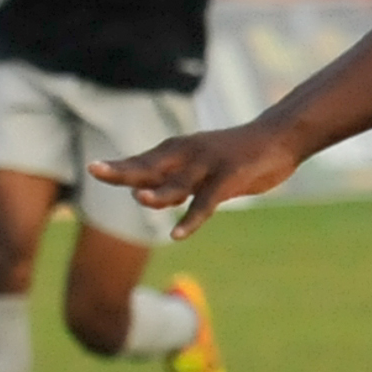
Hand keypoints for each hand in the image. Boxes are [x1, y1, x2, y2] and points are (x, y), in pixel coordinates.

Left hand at [86, 121, 300, 239]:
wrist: (279, 137)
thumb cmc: (235, 155)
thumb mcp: (198, 166)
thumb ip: (172, 181)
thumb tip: (144, 196)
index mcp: (178, 152)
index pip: (141, 162)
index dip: (118, 167)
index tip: (92, 168)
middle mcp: (187, 155)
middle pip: (150, 166)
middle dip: (123, 171)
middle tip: (95, 170)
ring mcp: (208, 165)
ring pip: (177, 183)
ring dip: (159, 192)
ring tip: (139, 199)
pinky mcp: (230, 177)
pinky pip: (207, 202)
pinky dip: (192, 218)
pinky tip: (177, 234)